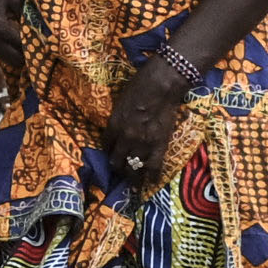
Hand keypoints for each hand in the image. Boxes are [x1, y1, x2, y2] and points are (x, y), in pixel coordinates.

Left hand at [94, 57, 203, 185]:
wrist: (162, 84)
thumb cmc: (140, 85)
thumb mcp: (121, 101)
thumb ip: (118, 117)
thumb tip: (119, 126)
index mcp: (113, 124)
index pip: (106, 145)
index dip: (109, 151)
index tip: (112, 154)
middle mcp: (125, 138)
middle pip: (117, 161)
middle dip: (117, 168)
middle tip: (121, 171)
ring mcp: (143, 143)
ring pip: (133, 168)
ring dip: (132, 176)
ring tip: (134, 181)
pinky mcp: (160, 145)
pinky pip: (154, 167)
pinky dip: (152, 177)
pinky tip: (151, 182)